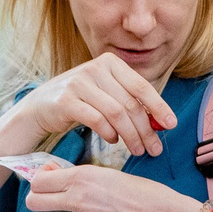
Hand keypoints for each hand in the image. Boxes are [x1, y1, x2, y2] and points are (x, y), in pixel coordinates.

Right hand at [8, 53, 177, 156]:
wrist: (41, 106)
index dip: (159, 107)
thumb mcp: (105, 92)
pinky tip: (113, 141)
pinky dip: (109, 133)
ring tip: (137, 150)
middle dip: (145, 129)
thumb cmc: (80, 102)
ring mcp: (79, 83)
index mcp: (109, 62)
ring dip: (130, 135)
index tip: (171, 125)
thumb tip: (161, 121)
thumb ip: (129, 100)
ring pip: (115, 113)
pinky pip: (96, 120)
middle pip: (129, 103)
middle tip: (154, 148)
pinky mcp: (66, 100)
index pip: (141, 86)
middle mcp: (95, 68)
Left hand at [25, 162, 202, 211]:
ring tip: (108, 205)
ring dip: (80, 209)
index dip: (40, 180)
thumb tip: (55, 174)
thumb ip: (80, 176)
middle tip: (52, 195)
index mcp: (82, 178)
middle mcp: (77, 199)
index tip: (49, 178)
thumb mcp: (109, 174)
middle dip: (37, 198)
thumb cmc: (145, 191)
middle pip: (34, 202)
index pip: (38, 181)